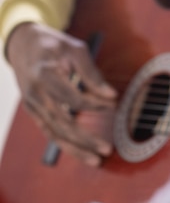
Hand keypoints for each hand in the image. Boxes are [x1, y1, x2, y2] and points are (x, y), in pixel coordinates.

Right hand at [6, 22, 116, 165]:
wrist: (23, 43)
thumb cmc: (53, 45)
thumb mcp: (75, 50)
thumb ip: (92, 73)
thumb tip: (111, 95)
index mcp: (45, 75)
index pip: (72, 98)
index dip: (94, 104)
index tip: (113, 103)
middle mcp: (35, 94)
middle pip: (62, 123)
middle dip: (86, 139)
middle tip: (108, 149)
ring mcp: (32, 105)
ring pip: (54, 133)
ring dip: (76, 149)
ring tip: (96, 160)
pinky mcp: (34, 111)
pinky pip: (49, 132)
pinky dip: (66, 144)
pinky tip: (82, 152)